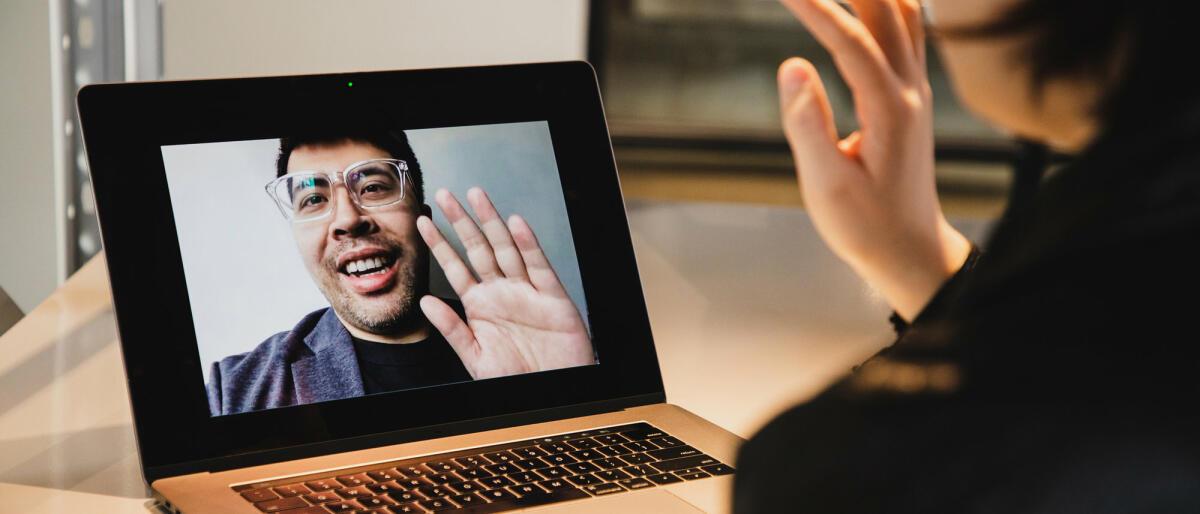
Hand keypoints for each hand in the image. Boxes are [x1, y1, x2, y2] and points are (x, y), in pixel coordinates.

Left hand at [416, 187, 594, 378]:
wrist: (553, 391)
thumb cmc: (517, 379)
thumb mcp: (476, 358)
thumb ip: (452, 329)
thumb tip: (425, 301)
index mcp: (480, 306)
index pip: (456, 268)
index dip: (440, 245)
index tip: (423, 223)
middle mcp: (502, 292)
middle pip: (479, 249)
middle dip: (462, 222)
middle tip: (446, 196)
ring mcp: (527, 291)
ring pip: (506, 248)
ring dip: (492, 222)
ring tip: (477, 197)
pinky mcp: (553, 296)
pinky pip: (539, 266)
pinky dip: (528, 245)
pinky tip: (515, 225)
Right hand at [778, 0, 971, 319]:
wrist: (910, 251)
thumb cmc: (867, 226)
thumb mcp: (827, 186)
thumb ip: (808, 124)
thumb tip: (792, 65)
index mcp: (890, 110)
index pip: (851, 40)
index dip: (815, 8)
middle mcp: (912, 90)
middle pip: (887, 9)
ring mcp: (918, 90)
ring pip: (903, 13)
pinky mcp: (914, 96)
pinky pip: (908, 30)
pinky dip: (887, 4)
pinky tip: (868, 2)